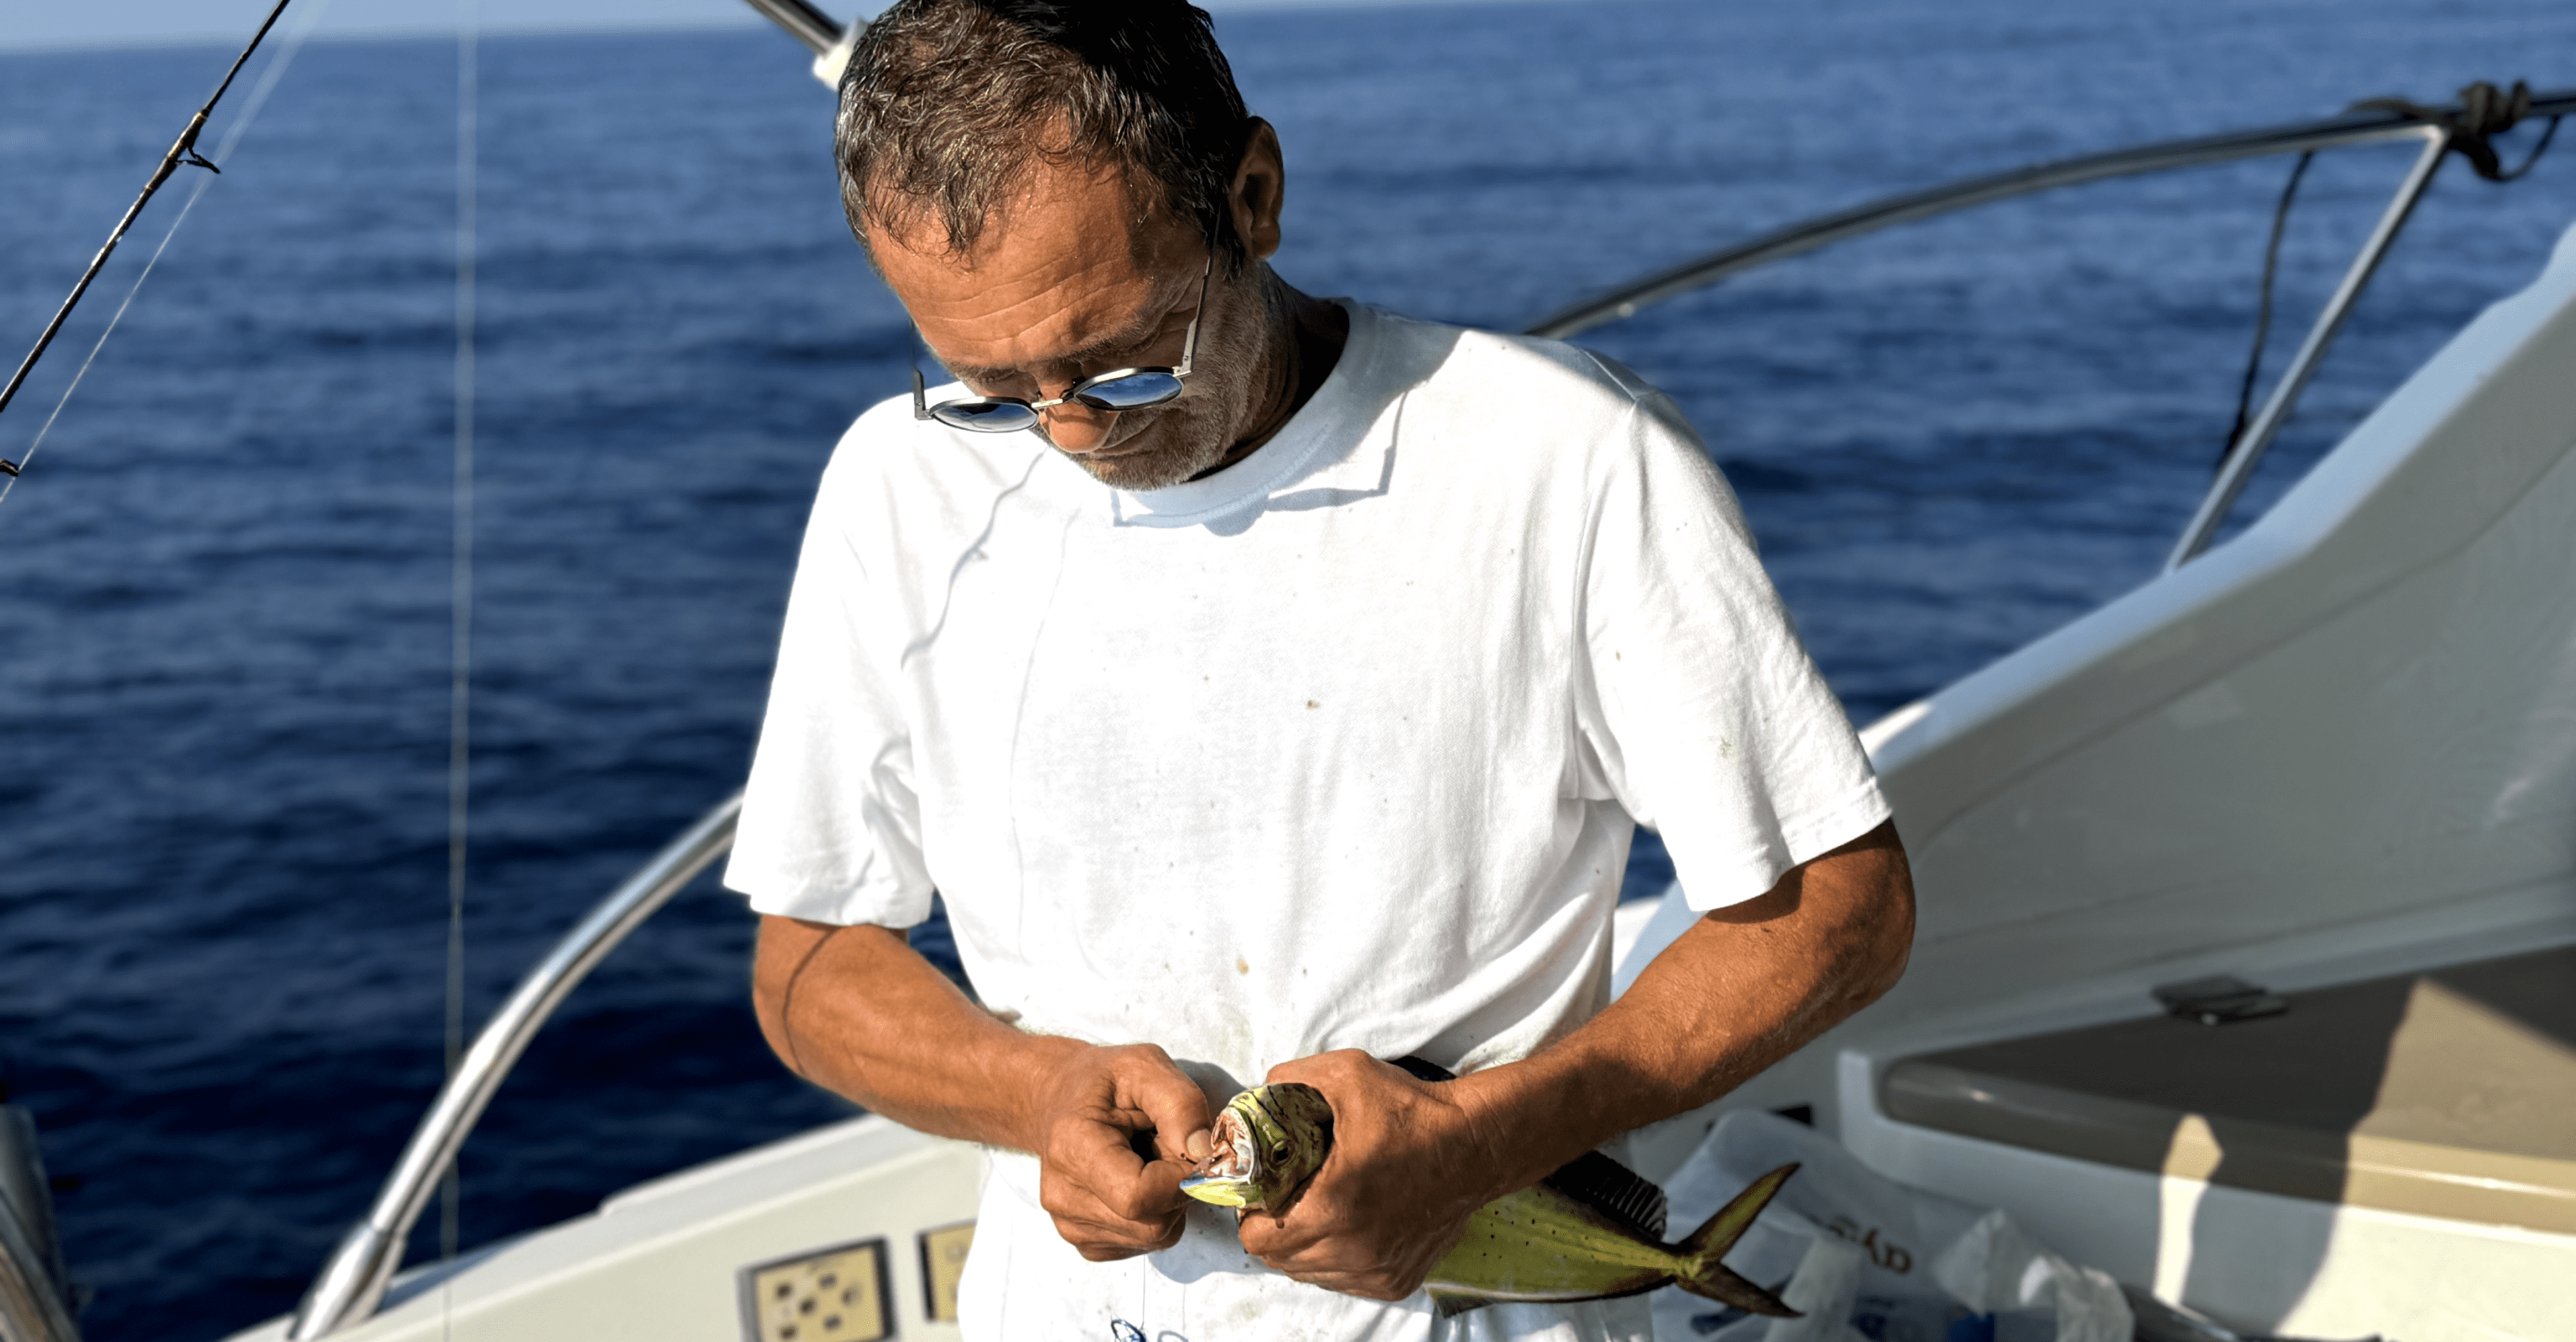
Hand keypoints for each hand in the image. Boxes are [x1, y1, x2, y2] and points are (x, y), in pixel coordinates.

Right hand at [1031, 1043, 1214, 1260]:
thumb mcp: (1145, 1067)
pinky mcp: (1085, 1242)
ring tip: (1147, 1162)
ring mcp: (1070, 1226)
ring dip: (1168, 1202)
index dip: (1177, 1175)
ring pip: (1154, 1237)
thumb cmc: (1103, 1082)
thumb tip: (1205, 1154)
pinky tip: (1135, 1181)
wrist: (1059, 1099)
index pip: (1140, 1196)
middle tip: (1164, 1148)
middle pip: (1152, 1223)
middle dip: (1176, 1188)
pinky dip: (1154, 1216)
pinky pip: (1144, 1244)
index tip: (1180, 1144)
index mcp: (1072, 1149)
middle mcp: (1063, 1197)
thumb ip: (1182, 1104)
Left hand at [1236, 1050, 1500, 1299]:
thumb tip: (1255, 1099)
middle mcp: (1354, 1249)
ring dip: (1305, 1247)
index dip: (1252, 1212)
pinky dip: (1337, 1259)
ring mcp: (1377, 1270)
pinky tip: (1350, 1224)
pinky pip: (1345, 1281)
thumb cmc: (1413, 1111)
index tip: (1265, 1190)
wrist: (1477, 1144)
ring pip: (1311, 1274)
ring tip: (1319, 1209)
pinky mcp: (1397, 1280)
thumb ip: (1287, 1080)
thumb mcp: (1345, 1074)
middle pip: (1280, 1259)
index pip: (1258, 1238)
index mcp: (1333, 1206)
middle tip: (1288, 1197)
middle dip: (1275, 1228)